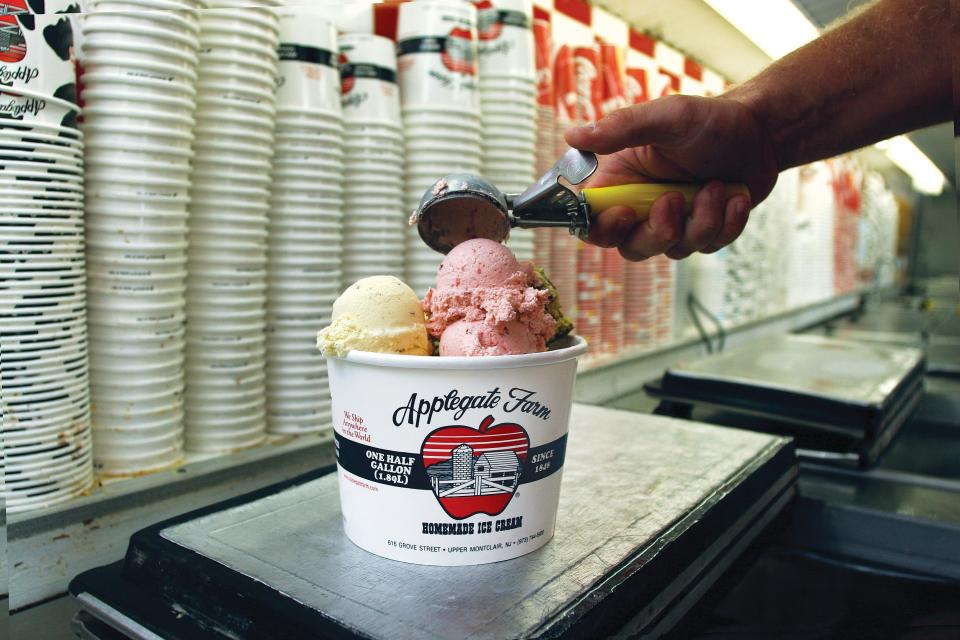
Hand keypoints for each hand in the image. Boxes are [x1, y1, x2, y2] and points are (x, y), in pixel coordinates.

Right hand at [565, 94, 779, 259]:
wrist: (763, 132)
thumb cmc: (711, 119)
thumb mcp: (667, 117)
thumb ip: (621, 127)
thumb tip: (572, 135)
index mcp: (622, 180)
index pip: (592, 220)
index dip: (603, 228)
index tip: (627, 213)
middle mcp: (642, 206)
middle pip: (631, 247)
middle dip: (658, 231)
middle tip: (676, 199)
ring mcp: (674, 222)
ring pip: (674, 250)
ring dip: (701, 221)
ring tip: (718, 186)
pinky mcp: (703, 230)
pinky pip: (708, 247)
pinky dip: (727, 225)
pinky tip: (735, 197)